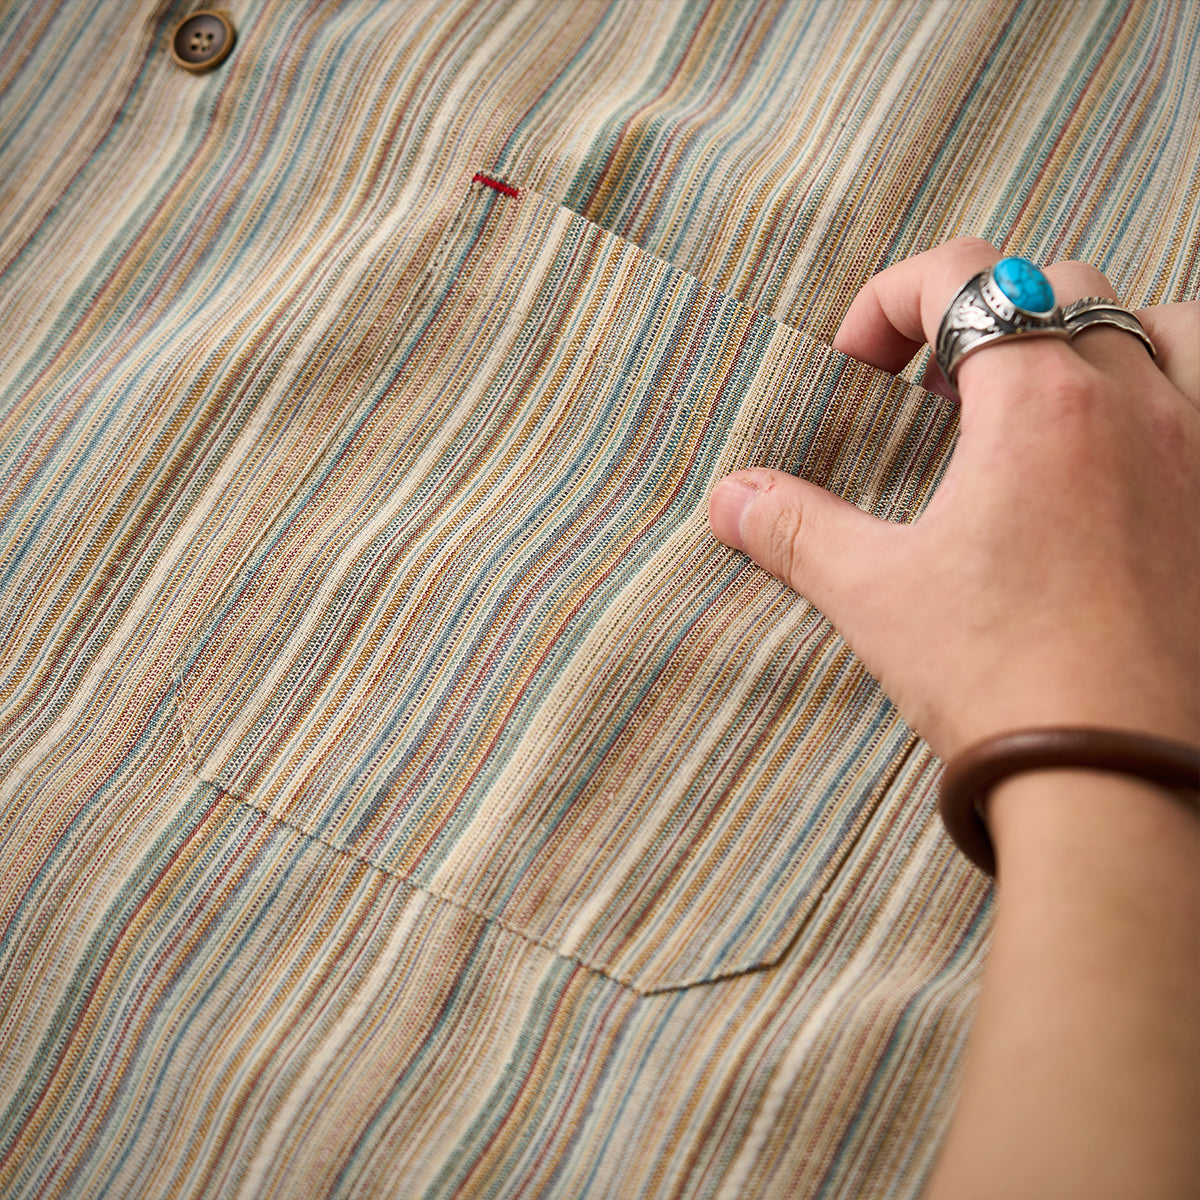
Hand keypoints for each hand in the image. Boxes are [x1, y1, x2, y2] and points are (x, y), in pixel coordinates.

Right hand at [709, 238, 1199, 758]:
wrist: (1117, 782)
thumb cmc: (1004, 681)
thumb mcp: (875, 596)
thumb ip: (796, 529)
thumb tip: (731, 498)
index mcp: (1040, 405)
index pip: (965, 273)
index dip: (890, 299)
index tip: (857, 369)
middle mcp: (1136, 405)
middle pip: (1054, 287)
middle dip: (975, 315)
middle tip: (928, 392)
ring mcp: (1199, 451)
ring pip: (1155, 323)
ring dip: (1087, 334)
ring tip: (1037, 395)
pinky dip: (1166, 387)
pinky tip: (1122, 446)